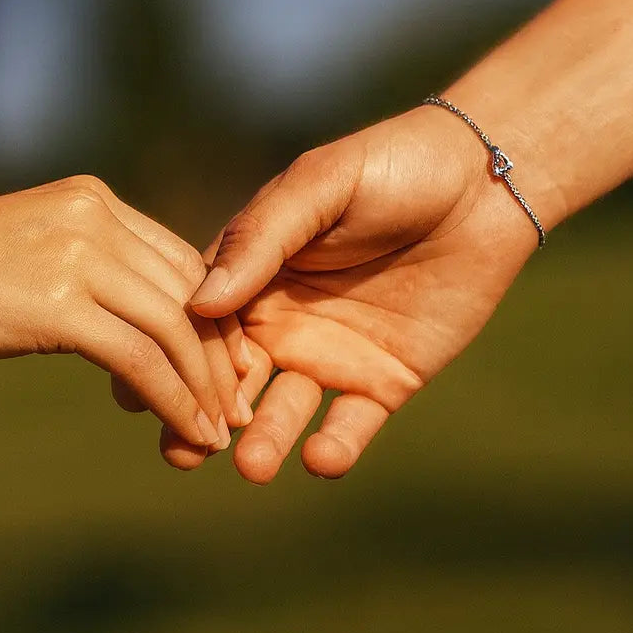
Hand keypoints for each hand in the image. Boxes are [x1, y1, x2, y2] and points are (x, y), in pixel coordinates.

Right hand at [0, 175, 245, 448]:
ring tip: (218, 432)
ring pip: (175, 327)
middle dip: (221, 356)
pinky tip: (191, 432)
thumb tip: (133, 331)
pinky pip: (141, 358)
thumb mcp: (29, 257)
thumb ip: (87, 275)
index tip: (226, 367)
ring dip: (207, 387)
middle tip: (237, 407)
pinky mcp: (55, 302)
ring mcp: (77, 253)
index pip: (182, 262)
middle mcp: (95, 216)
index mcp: (92, 200)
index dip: (213, 320)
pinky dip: (176, 400)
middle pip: (191, 293)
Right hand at [169, 106, 547, 480]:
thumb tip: (200, 302)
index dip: (180, 356)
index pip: (202, 322)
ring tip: (252, 465)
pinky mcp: (384, 380)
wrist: (481, 183)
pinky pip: (353, 422)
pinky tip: (322, 458)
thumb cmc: (390, 167)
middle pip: (231, 378)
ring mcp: (331, 354)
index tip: (151, 390)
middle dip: (204, 416)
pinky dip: (336, 446)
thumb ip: (261, 239)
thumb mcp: (318, 186)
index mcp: (255, 272)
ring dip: (265, 439)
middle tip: (182, 453)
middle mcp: (282, 321)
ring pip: (285, 408)